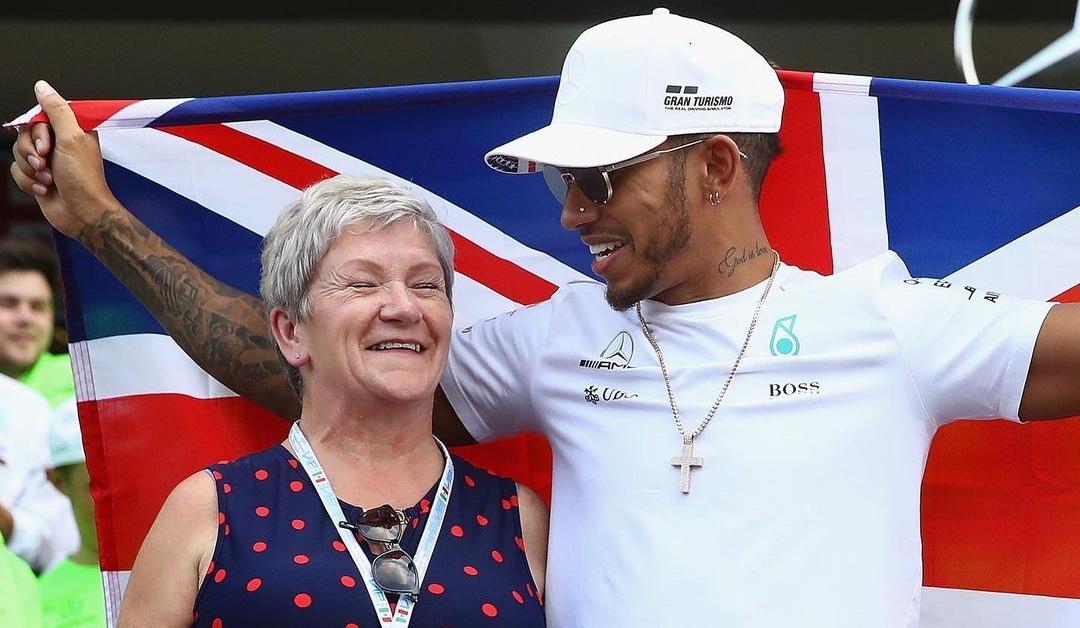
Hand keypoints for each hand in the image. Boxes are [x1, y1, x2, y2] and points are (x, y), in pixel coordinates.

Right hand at [9, 80, 120, 238]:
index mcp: (71, 130)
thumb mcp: (72, 139)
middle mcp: (59, 143)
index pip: (40, 116)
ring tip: (49, 179)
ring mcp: (47, 160)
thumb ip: (57, 111)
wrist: (82, 214)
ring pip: (17, 153)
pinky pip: (16, 171)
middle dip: (31, 152)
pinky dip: (28, 182)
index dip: (38, 131)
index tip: (48, 144)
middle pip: (25, 134)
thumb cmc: (84, 180)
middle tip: (47, 163)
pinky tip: (45, 189)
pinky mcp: (37, 176)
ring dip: (30, 169)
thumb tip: (42, 87)